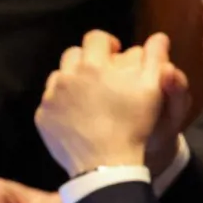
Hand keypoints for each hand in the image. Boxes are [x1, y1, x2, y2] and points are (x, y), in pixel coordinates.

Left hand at [36, 31, 185, 175]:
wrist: (107, 165)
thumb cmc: (133, 125)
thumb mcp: (152, 90)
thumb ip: (156, 58)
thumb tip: (159, 37)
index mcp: (94, 64)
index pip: (96, 38)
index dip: (107, 44)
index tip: (115, 55)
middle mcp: (68, 75)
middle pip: (73, 55)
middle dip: (88, 61)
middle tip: (102, 79)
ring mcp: (51, 97)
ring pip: (59, 76)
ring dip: (72, 81)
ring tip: (88, 99)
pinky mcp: (43, 117)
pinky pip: (50, 102)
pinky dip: (61, 104)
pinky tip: (77, 118)